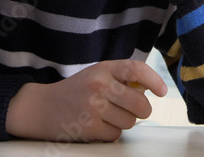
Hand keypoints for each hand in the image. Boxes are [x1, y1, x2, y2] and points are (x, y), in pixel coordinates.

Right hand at [5, 59, 167, 141]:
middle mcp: (99, 85)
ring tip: (107, 116)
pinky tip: (98, 125)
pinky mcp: (88, 128)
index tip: (162, 91)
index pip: (136, 70)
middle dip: (141, 110)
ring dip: (123, 122)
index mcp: (104, 68)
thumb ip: (121, 79)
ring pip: (130, 121)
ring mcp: (93, 107)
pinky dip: (111, 133)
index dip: (154, 80)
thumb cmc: (76, 90)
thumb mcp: (97, 74)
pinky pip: (115, 134)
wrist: (41, 107)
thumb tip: (149, 91)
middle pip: (140, 103)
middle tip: (132, 109)